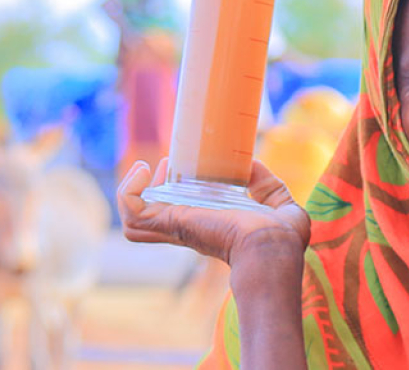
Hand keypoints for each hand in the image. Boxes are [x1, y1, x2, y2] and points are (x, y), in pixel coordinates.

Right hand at [118, 158, 309, 265]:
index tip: (175, 166)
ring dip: (130, 191)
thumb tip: (253, 164)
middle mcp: (187, 230)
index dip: (166, 191)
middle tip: (162, 167)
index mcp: (206, 227)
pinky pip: (131, 212)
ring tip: (145, 168)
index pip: (173, 217)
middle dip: (144, 190)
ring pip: (132, 220)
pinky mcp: (172, 223)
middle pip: (146, 222)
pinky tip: (143, 171)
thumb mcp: (275, 201)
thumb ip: (266, 184)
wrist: (273, 244)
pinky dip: (128, 191)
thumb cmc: (281, 235)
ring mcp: (176, 228)